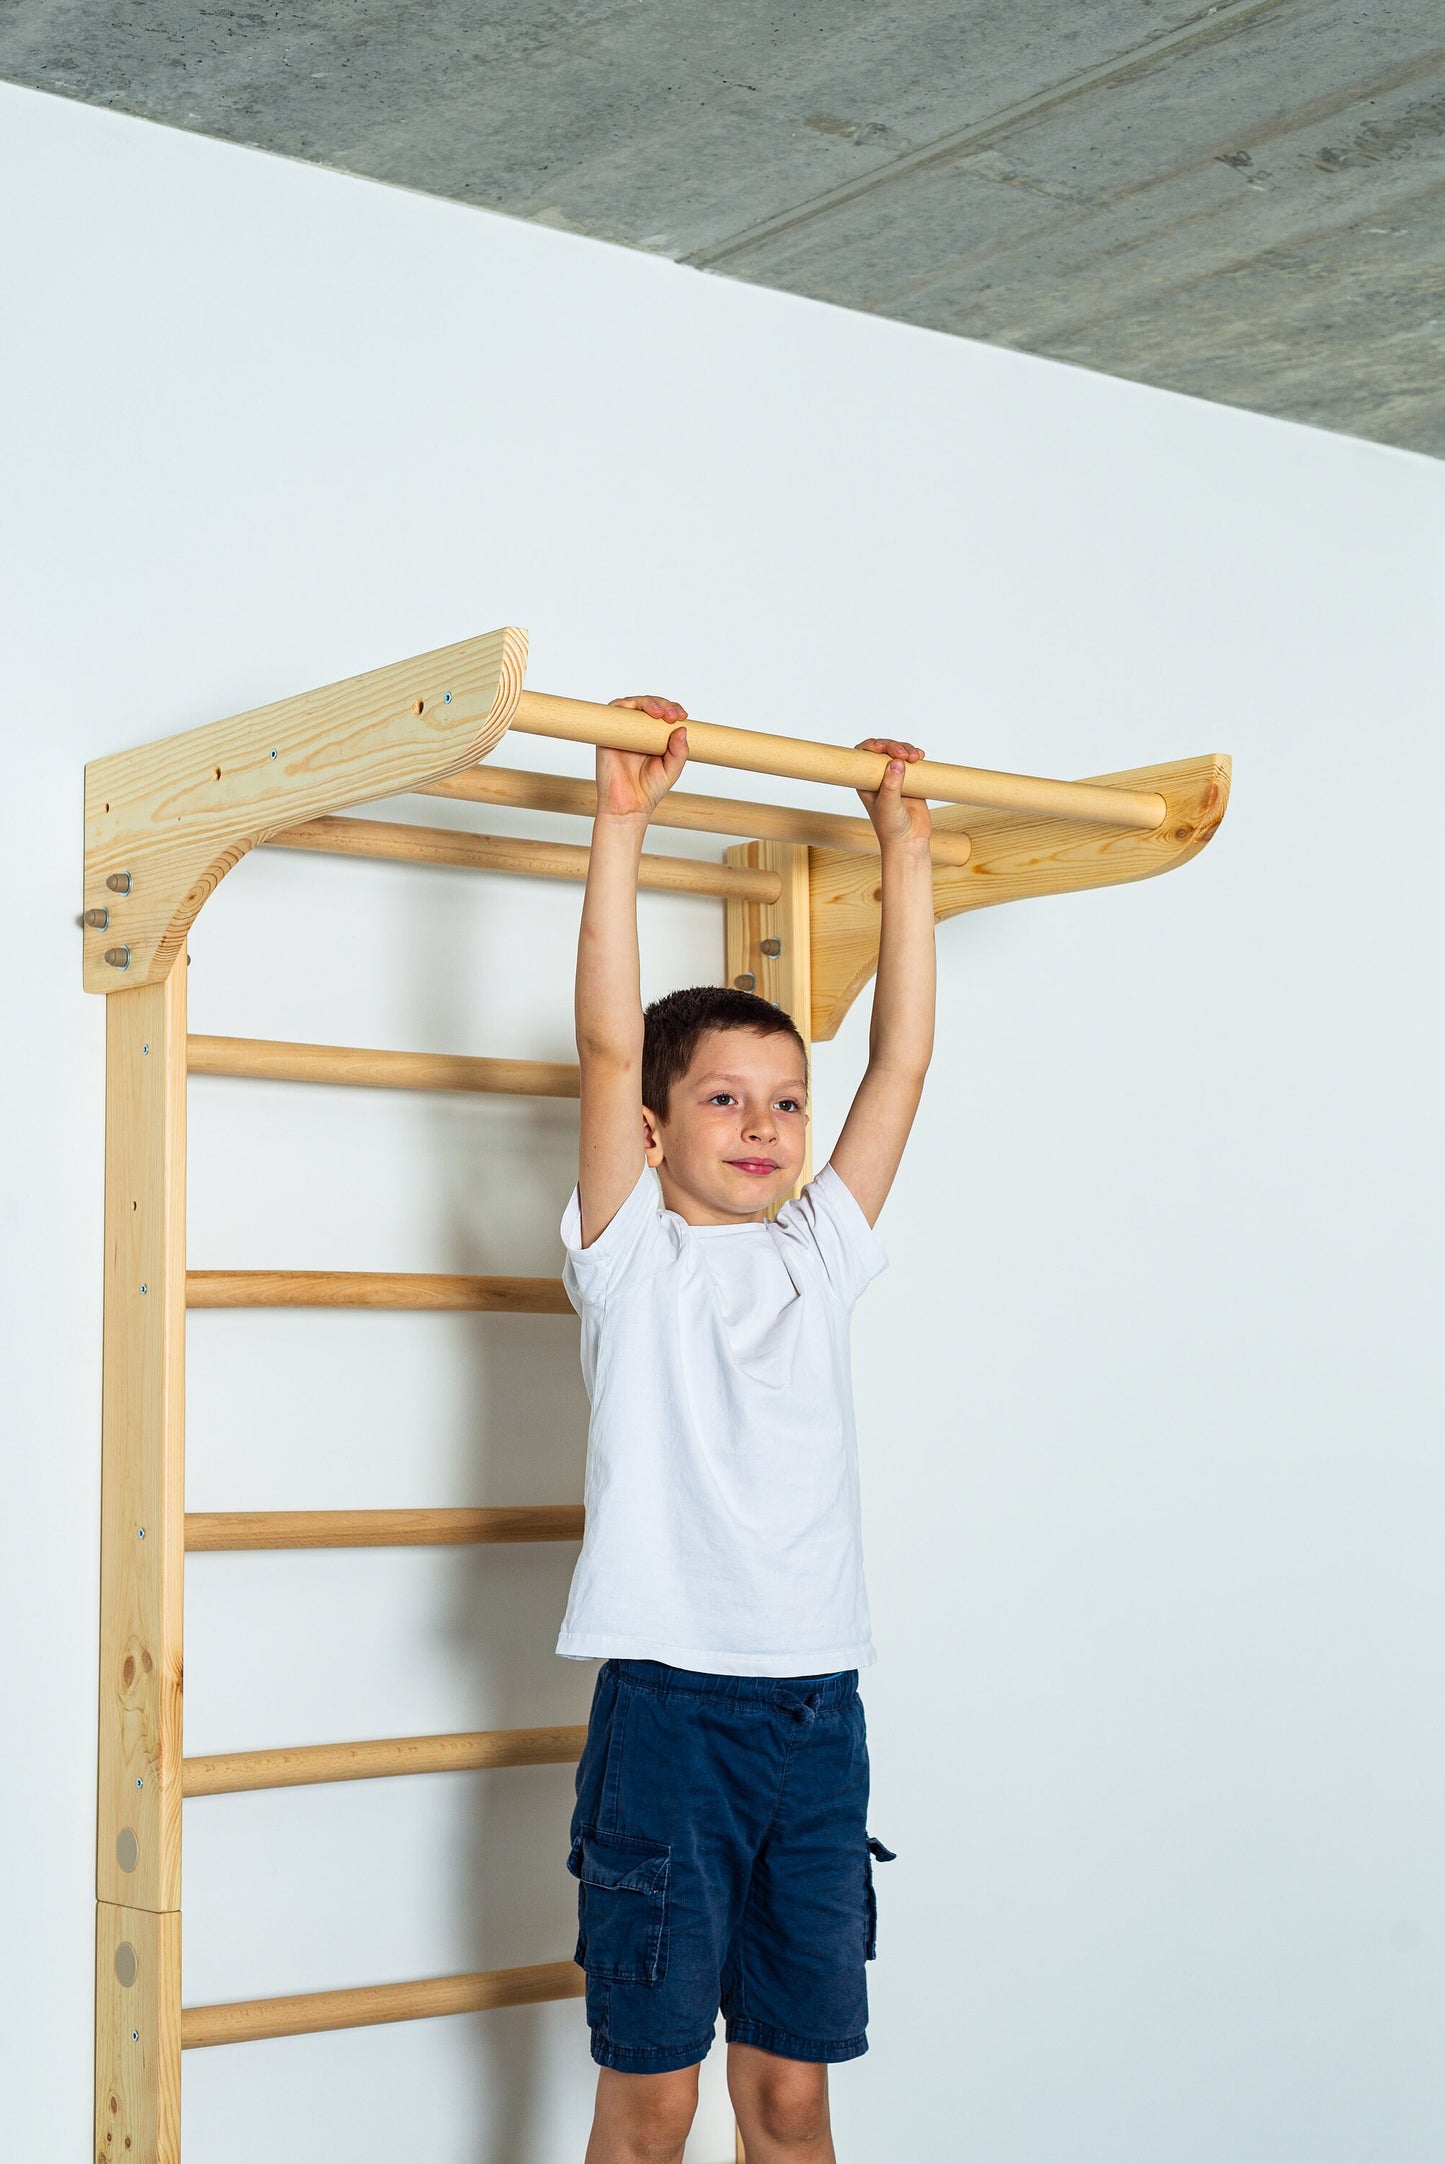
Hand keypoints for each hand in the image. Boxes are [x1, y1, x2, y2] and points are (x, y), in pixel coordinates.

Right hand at [597, 695, 688, 819]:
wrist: (628, 806)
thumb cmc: (648, 790)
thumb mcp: (672, 770)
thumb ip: (679, 752)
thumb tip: (682, 729)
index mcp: (654, 737)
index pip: (664, 713)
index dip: (672, 709)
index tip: (682, 716)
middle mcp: (638, 731)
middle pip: (649, 705)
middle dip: (663, 704)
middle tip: (671, 715)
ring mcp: (622, 732)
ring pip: (632, 705)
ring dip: (647, 702)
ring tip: (658, 713)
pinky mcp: (608, 735)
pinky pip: (612, 712)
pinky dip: (624, 705)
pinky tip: (636, 710)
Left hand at [854, 738, 932, 847]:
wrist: (909, 841)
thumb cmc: (891, 828)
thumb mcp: (888, 806)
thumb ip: (891, 785)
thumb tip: (896, 762)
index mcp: (865, 782)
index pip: (863, 756)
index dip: (871, 747)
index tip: (883, 748)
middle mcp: (879, 778)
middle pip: (883, 750)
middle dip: (893, 747)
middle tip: (903, 755)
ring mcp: (895, 778)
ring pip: (899, 753)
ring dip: (906, 749)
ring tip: (915, 758)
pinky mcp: (911, 780)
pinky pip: (913, 762)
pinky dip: (916, 755)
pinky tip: (921, 757)